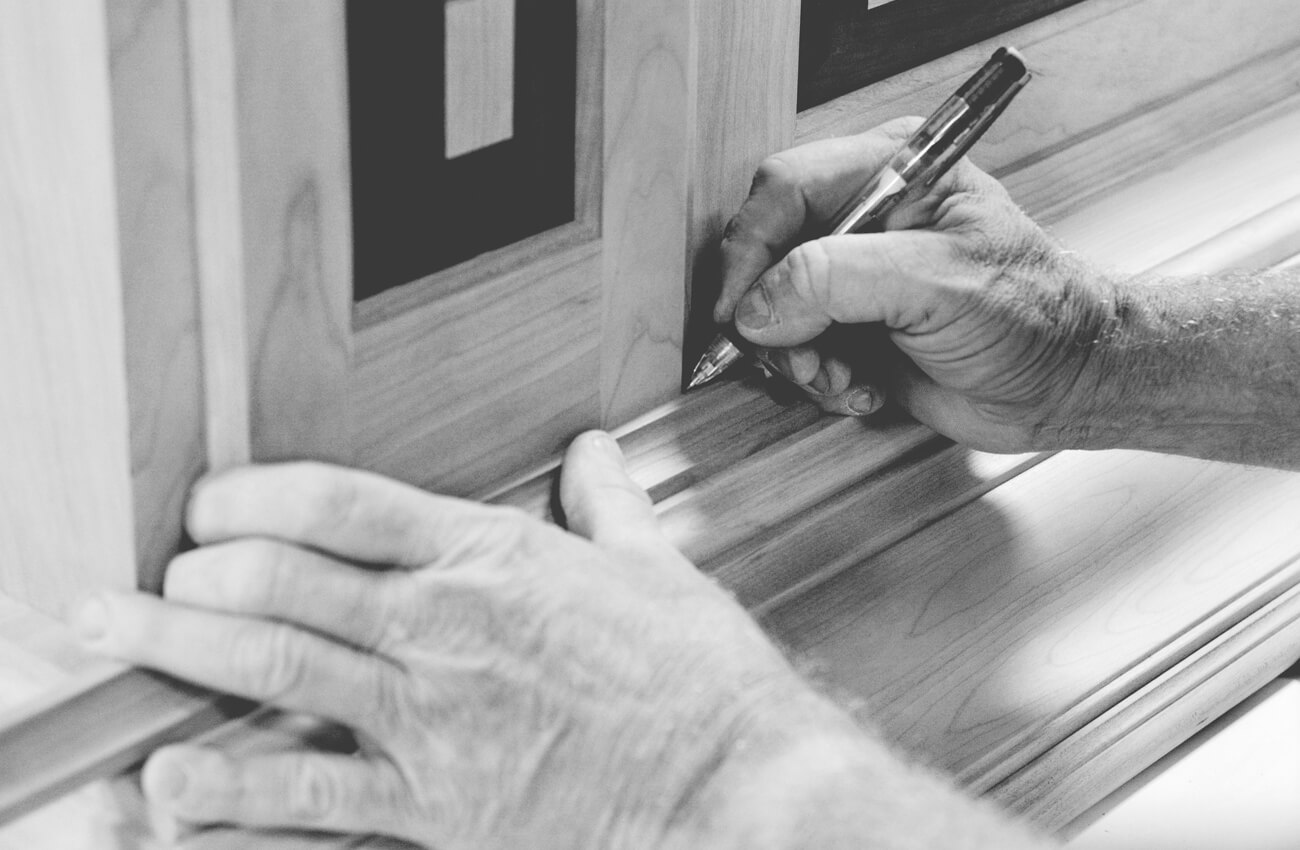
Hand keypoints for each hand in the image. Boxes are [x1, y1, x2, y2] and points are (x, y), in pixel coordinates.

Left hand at [72, 433, 849, 847]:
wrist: (737, 783)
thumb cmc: (700, 679)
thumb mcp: (658, 569)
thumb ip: (608, 506)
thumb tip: (594, 453)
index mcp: (494, 558)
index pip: (344, 502)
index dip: (256, 493)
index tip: (211, 503)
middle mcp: (447, 627)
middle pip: (284, 580)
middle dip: (194, 573)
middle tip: (141, 575)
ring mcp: (433, 718)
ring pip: (278, 669)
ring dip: (181, 651)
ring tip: (115, 636)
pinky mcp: (436, 806)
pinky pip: (310, 796)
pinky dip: (229, 791)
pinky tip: (167, 781)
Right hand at [716, 118, 1113, 451]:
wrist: (1065, 384)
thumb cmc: (1034, 316)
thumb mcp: (938, 282)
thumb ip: (838, 278)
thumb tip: (757, 304)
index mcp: (890, 172)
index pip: (783, 189)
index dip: (750, 250)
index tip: (740, 310)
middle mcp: (863, 217)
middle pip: (765, 253)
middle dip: (774, 317)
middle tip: (806, 357)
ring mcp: (853, 276)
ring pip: (770, 311)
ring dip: (796, 358)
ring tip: (843, 378)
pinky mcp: (851, 326)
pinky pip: (794, 351)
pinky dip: (816, 381)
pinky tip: (860, 390)